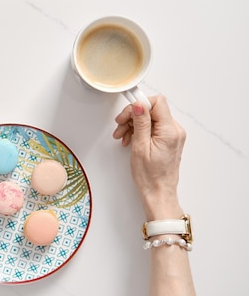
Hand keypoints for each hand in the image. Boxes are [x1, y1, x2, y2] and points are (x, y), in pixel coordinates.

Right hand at [113, 95, 185, 219]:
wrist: (158, 192)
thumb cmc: (150, 176)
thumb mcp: (140, 147)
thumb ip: (141, 123)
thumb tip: (139, 105)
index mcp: (170, 131)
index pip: (157, 103)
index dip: (139, 104)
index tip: (127, 112)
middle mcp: (175, 130)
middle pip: (152, 110)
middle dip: (133, 116)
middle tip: (120, 126)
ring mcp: (172, 135)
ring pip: (150, 119)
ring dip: (133, 124)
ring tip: (122, 136)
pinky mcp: (168, 140)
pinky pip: (152, 128)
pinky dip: (139, 131)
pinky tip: (130, 139)